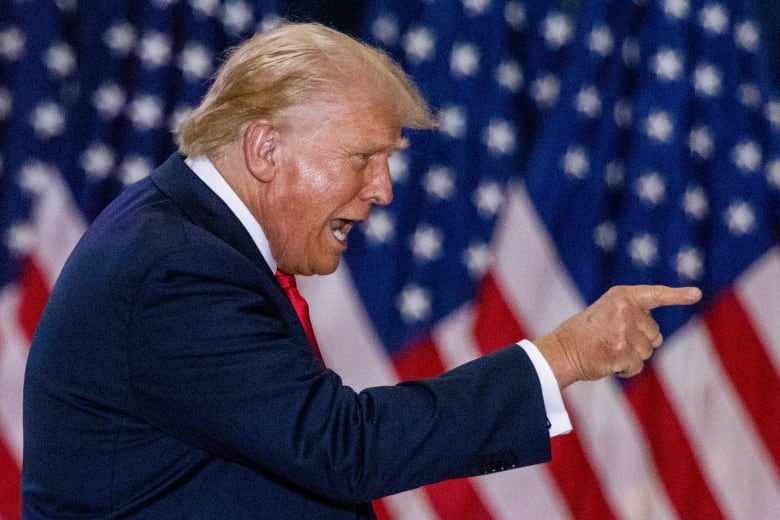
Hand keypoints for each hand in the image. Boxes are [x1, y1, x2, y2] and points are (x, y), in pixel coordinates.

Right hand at [534, 285, 701, 388]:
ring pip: (647, 351)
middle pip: (654, 333)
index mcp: (621, 296)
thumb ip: (630, 317)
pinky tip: (608, 363)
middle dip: (640, 341)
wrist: (560, 351)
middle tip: (613, 340)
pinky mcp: (623, 353)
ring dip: (631, 356)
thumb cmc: (581, 334)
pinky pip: (636, 367)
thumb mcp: (605, 313)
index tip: (696, 294)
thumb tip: (657, 338)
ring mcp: (625, 332)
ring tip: (607, 350)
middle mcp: (626, 311)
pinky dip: (625, 370)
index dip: (677, 295)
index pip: (655, 295)